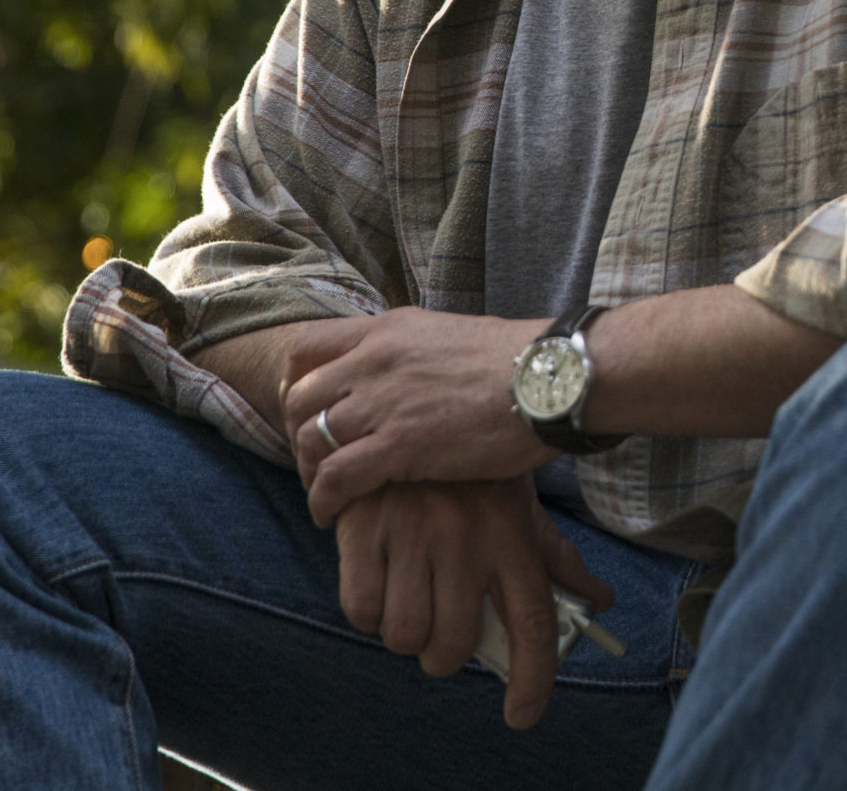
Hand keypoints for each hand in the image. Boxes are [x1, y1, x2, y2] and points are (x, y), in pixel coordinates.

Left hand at [280, 307, 554, 524]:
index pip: (307, 350)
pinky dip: (323, 500)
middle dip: (297, 435)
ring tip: (324, 493)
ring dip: (310, 473)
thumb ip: (416, 353)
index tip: (306, 412)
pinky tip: (331, 515)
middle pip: (300, 398)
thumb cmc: (519, 363)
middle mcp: (376, 360)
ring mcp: (384, 401)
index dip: (294, 385)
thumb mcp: (451, 336)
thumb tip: (409, 373)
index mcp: (388, 330)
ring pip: (311, 440)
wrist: (551, 379)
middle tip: (314, 462)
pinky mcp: (399, 444)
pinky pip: (335, 477)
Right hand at [336, 476, 612, 729]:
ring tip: (410, 602)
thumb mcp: (518, 505)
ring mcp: (412, 533)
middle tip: (444, 635)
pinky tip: (379, 584)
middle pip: (455, 644)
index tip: (522, 714)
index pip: (532, 619)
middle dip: (446, 656)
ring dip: (406, 635)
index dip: (532, 678)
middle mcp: (465, 536)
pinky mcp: (364, 528)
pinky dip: (368, 612)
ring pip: (405, 634)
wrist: (406, 405)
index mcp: (510, 533)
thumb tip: (598, 600)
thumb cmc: (470, 472)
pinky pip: (360, 608)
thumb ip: (554, 557)